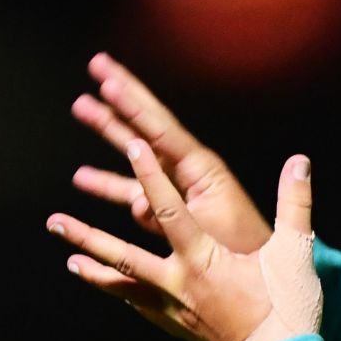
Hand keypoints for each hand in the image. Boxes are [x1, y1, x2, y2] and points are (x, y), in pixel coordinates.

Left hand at [48, 144, 319, 340]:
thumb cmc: (287, 309)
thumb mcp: (295, 253)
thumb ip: (295, 204)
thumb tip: (300, 162)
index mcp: (203, 259)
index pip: (169, 208)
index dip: (150, 174)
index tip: (131, 145)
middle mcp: (178, 283)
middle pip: (122, 255)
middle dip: (87, 235)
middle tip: (54, 220)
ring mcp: (172, 308)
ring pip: (123, 284)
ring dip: (93, 269)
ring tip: (68, 259)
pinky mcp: (176, 327)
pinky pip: (139, 307)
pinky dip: (120, 294)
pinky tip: (109, 289)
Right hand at [69, 52, 272, 254]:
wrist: (259, 276)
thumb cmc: (241, 249)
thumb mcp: (207, 226)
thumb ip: (169, 211)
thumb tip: (139, 202)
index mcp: (200, 168)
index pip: (160, 127)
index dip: (132, 102)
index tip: (107, 79)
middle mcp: (187, 169)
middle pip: (147, 123)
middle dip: (121, 94)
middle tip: (96, 64)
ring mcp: (175, 188)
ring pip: (134, 152)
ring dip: (108, 130)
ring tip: (81, 106)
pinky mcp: (166, 210)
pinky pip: (131, 191)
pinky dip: (108, 184)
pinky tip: (83, 178)